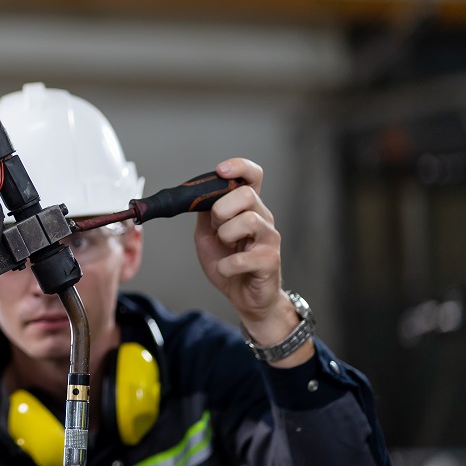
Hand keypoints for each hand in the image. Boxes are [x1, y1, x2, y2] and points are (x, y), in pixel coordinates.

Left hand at [193, 158, 304, 362]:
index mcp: (248, 208)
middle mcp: (263, 218)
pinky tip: (227, 269)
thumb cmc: (228, 263)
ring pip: (247, 220)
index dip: (239, 167)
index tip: (220, 171)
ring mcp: (270, 239)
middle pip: (246, 194)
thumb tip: (194, 195)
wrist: (245, 298)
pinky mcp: (271, 261)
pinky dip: (225, 266)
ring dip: (225, 236)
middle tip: (218, 229)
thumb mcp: (208, 234)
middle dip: (221, 211)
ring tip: (226, 248)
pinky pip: (241, 258)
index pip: (253, 175)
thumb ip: (205, 213)